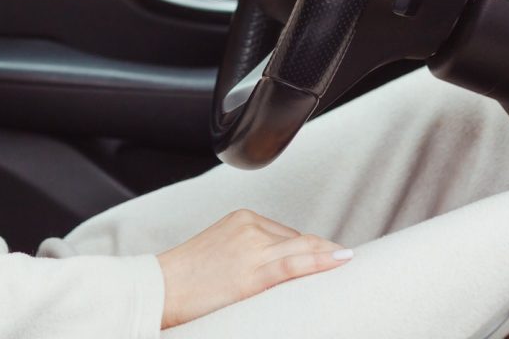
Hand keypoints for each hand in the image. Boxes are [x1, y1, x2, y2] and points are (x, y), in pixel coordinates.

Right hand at [155, 208, 351, 328]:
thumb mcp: (221, 254)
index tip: (330, 259)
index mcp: (242, 219)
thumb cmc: (186, 279)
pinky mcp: (252, 271)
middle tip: (345, 264)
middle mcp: (250, 227)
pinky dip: (320, 262)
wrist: (160, 289)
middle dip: (324, 253)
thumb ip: (250, 254)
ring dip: (329, 258)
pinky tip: (340, 261)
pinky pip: (295, 263)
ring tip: (349, 265)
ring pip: (303, 250)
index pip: (290, 235)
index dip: (313, 250)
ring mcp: (252, 247)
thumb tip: (278, 271)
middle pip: (300, 241)